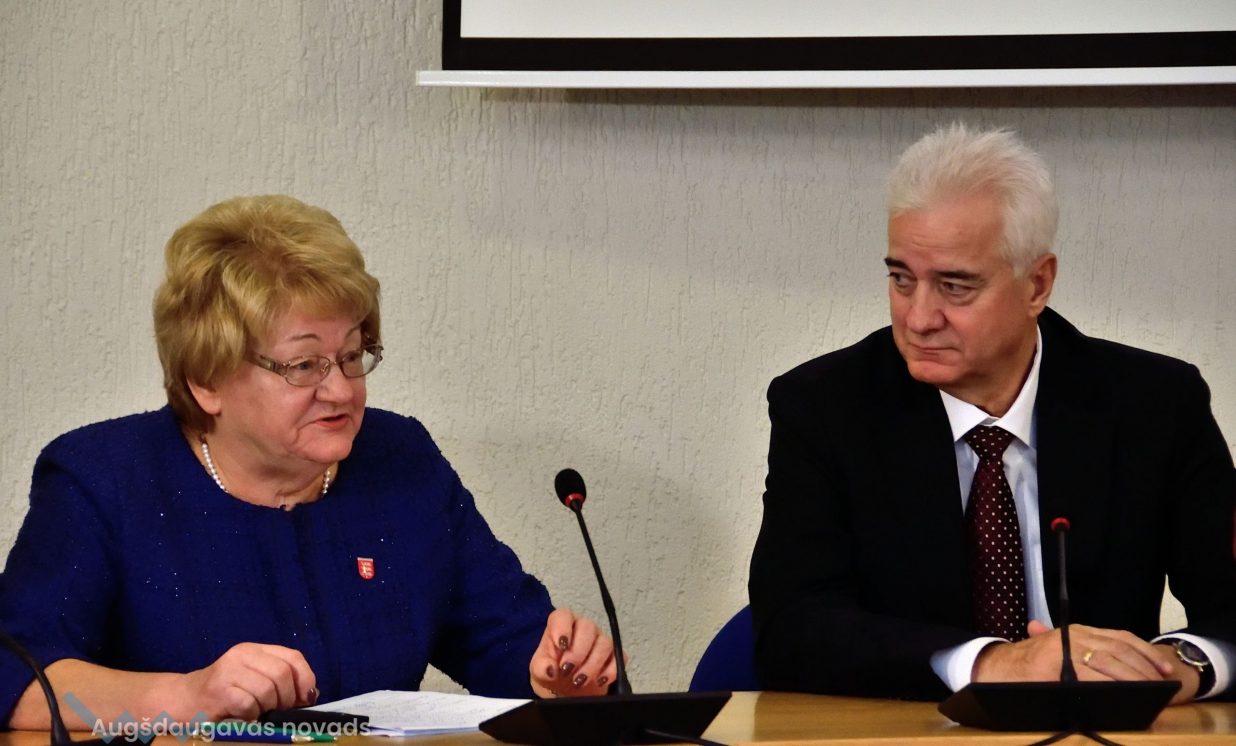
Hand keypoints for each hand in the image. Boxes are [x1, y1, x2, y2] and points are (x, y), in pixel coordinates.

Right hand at [174, 643, 317, 719]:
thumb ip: (280, 680)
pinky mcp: (218, 691)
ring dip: (268, 708)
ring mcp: (228, 672)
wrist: (183, 701)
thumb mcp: (253, 678)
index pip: (293, 657)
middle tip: (279, 710)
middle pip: (282, 674)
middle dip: (287, 698)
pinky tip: (245, 716)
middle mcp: (241, 654)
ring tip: (258, 713)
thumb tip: (310, 694)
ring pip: (267, 690)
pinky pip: (249, 705)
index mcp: (254, 649)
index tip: (306, 698)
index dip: (306, 678)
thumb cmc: (225, 693)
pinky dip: (253, 715)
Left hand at [529, 608, 619, 697]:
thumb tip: (550, 669)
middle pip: (588, 627)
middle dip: (578, 651)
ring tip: (579, 681)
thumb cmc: (552, 673)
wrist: (566, 691)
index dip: (563, 628)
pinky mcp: (614, 656)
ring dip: (592, 664)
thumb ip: (541, 668)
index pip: (564, 615)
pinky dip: (610, 671)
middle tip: (567, 671)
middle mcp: (583, 629)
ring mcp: (600, 641)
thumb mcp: (539, 671)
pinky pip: (619, 657)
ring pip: (605, 643)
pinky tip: (598, 681)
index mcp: (562, 625)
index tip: (561, 646)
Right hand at [974, 620, 1175, 687]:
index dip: (1145, 653)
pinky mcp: (1053, 670)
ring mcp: (1062, 653)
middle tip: (1162, 686)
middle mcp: (1071, 637)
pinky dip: (1107, 685)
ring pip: (1107, 662)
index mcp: (1076, 631)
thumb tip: (1118, 662)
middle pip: (1119, 650)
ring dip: (1132, 677)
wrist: (990, 668)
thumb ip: (1078, 649)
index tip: (1164, 669)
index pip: (1120, 637)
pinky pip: (1087, 677)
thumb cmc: (1025, 663)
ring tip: (1149, 692)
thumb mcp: (1054, 647)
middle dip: (1144, 669)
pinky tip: (1121, 694)